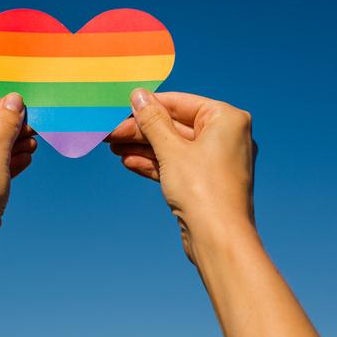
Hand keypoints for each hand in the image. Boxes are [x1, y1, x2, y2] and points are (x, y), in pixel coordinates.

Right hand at [107, 90, 256, 262]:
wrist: (219, 240)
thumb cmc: (203, 190)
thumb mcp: (171, 150)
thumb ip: (152, 121)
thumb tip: (138, 95)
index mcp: (227, 119)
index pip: (180, 103)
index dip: (147, 107)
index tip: (119, 109)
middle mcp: (226, 137)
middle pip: (174, 126)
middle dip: (140, 131)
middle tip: (109, 133)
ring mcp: (216, 161)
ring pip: (173, 147)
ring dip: (143, 147)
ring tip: (113, 147)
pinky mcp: (206, 182)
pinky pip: (177, 165)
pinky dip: (155, 164)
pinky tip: (129, 162)